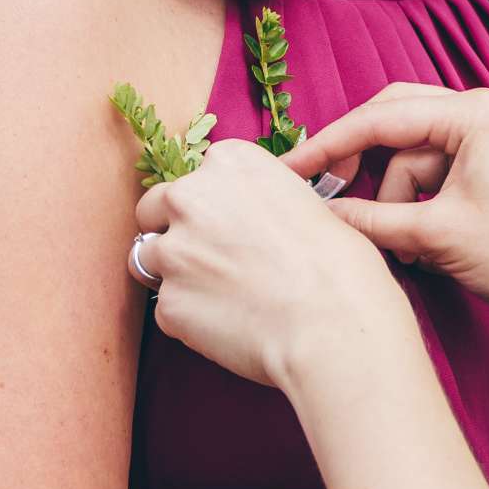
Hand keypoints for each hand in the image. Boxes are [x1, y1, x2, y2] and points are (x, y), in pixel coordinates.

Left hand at [131, 139, 409, 395]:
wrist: (333, 324)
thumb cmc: (338, 266)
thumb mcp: (307, 204)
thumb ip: (259, 201)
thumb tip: (248, 220)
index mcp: (228, 162)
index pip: (196, 176)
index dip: (211, 204)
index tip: (230, 226)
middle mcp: (190, 197)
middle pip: (155, 208)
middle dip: (174, 230)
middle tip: (211, 259)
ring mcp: (173, 252)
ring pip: (149, 258)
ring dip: (175, 274)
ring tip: (218, 297)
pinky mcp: (167, 304)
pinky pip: (167, 308)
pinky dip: (189, 318)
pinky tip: (227, 326)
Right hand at [285, 85, 488, 328]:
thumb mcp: (432, 237)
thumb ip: (367, 218)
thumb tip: (316, 212)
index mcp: (476, 113)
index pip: (382, 118)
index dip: (329, 145)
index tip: (291, 169)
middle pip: (397, 123)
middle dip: (363, 165)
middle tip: (326, 194)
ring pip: (416, 154)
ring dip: (397, 197)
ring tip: (402, 246)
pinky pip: (440, 169)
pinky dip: (421, 201)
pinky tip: (419, 242)